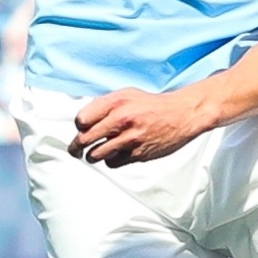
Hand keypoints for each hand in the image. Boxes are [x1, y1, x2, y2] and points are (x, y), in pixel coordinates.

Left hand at [71, 85, 215, 167]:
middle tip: (75, 150)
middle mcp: (121, 120)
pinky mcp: (139, 153)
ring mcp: (130, 138)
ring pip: (96, 155)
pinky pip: (113, 163)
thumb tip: (85, 119)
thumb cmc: (153, 105)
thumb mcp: (127, 94)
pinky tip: (116, 154)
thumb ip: (105, 104)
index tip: (82, 129)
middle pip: (85, 139)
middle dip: (76, 147)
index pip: (81, 120)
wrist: (182, 115)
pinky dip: (111, 161)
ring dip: (92, 156)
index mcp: (116, 103)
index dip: (79, 126)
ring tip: (94, 154)